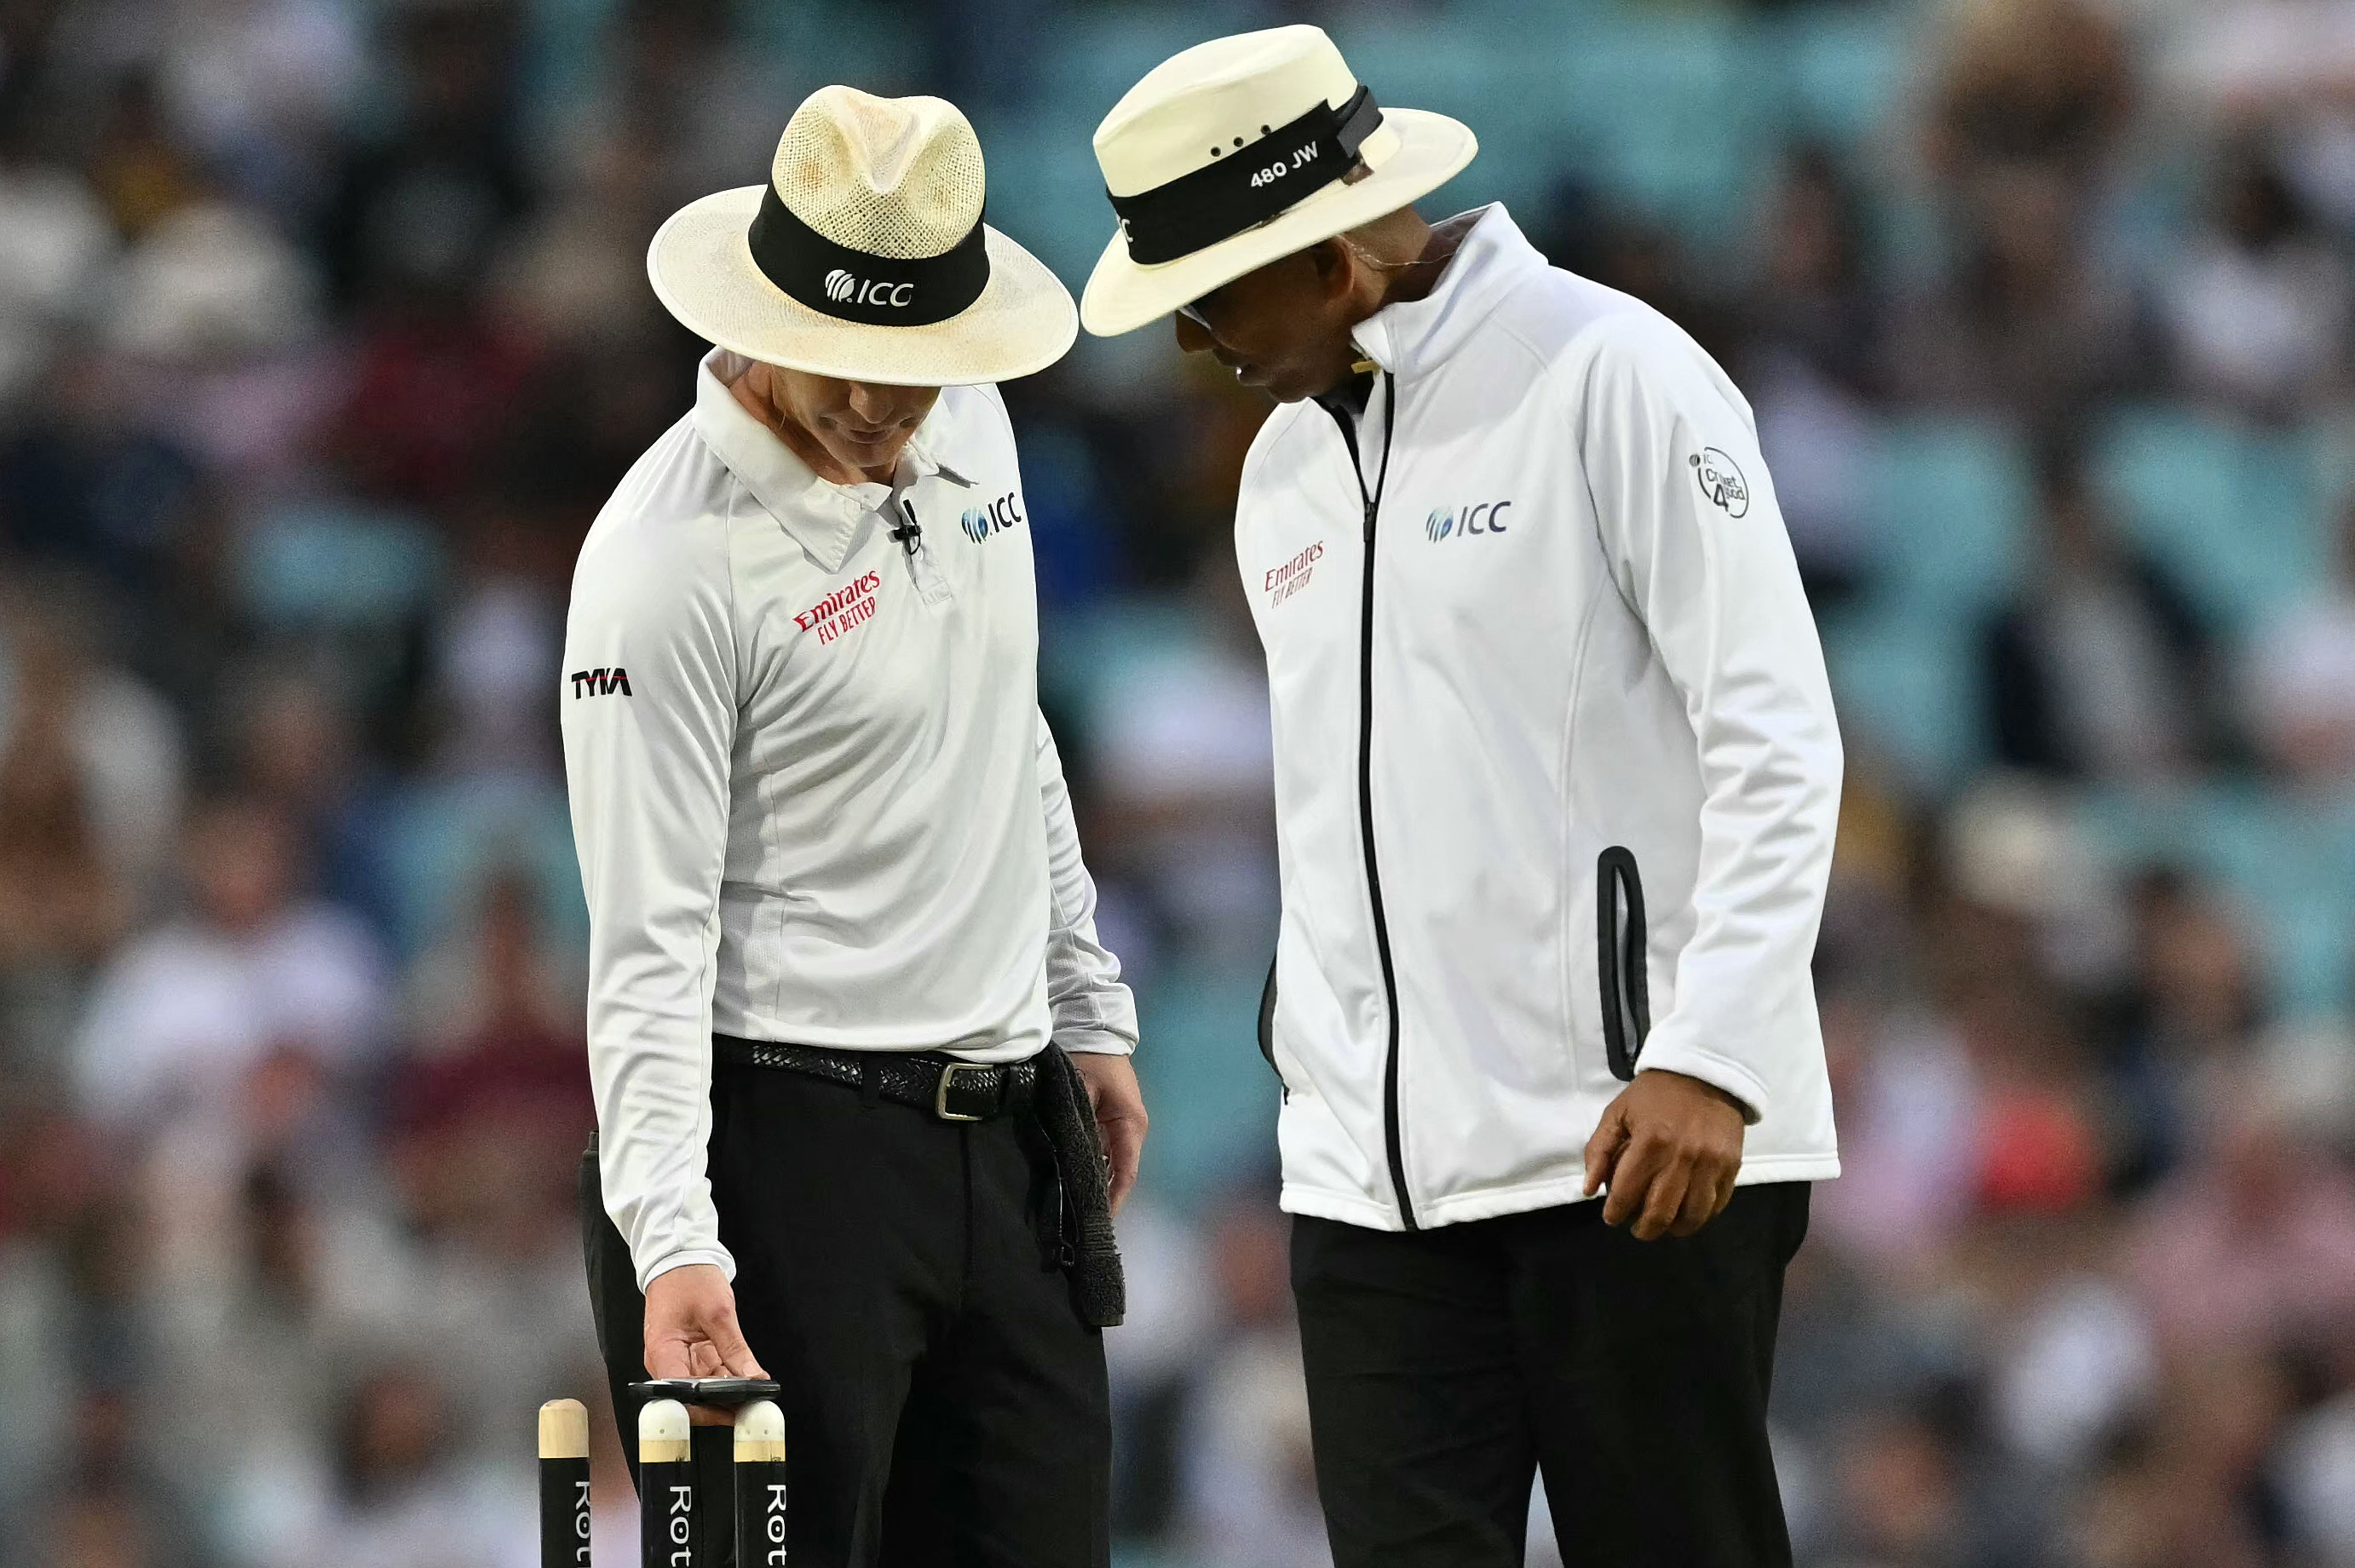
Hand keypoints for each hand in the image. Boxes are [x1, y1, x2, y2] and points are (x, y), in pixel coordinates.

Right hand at [643, 1262, 766, 1424]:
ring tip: (753, 1395)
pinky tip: (744, 1379)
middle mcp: (665, 1360)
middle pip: (691, 1396)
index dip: (708, 1409)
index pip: (681, 1395)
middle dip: (721, 1403)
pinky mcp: (687, 1353)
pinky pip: (706, 1372)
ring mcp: (675, 1358)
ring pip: (702, 1386)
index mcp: (663, 1351)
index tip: (734, 1412)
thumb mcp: (719, 1312)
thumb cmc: (689, 1278)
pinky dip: (725, 1376)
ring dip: (726, 1391)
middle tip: (751, 1406)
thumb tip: (753, 1377)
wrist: (678, 1257)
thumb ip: (735, 1349)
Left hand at [1069, 1051, 1148, 1213]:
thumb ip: (1080, 1124)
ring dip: (1099, 1182)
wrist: (1096, 1032)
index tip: (1101, 1220)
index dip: (1115, 1198)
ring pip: (1113, 1163)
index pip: (1126, 1170)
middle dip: (1105, 1195)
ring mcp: (1124, 1127)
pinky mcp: (1114, 1121)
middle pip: (1121, 1171)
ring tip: (1079, 1207)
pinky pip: (1106, 1151)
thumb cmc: (1091, 1060)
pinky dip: (1096, 1166)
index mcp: (1131, 1124)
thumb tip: (1070, 1158)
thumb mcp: (1082, 1091)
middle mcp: (1133, 1130)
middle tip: (1082, 1220)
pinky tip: (1078, 1179)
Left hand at [1582, 1070, 1746, 1240]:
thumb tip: (1589, 1191)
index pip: (1627, 1193)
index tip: (1611, 1217)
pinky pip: (1716, 1205)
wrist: (1704, 1073)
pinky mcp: (1731, 1166)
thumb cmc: (1654, 1094)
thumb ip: (1599, 1151)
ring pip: (1692, 1216)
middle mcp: (1683, 1157)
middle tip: (1636, 1228)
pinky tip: (1687, 1214)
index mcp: (1651, 1142)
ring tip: (1662, 1225)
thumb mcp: (1617, 1112)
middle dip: (1644, 1229)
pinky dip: (1700, 1217)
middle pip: (1660, 1213)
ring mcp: (1711, 1164)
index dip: (1615, 1212)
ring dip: (1673, 1229)